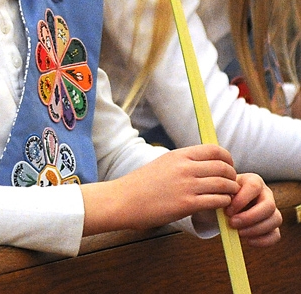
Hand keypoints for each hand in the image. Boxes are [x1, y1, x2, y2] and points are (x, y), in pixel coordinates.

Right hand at [82, 144, 239, 235]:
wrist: (124, 199)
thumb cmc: (143, 184)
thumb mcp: (164, 163)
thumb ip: (184, 162)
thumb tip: (205, 164)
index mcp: (180, 155)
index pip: (215, 150)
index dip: (227, 158)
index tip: (229, 166)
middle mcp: (185, 167)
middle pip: (223, 167)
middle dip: (232, 176)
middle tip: (231, 184)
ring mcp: (187, 185)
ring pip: (223, 185)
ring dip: (230, 191)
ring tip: (229, 197)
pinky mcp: (186, 204)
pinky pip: (216, 201)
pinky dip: (223, 204)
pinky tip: (220, 207)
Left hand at [225, 173, 281, 246]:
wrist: (225, 203)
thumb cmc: (223, 195)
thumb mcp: (222, 191)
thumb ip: (223, 197)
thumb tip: (225, 211)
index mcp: (253, 181)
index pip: (254, 187)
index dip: (241, 200)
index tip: (227, 211)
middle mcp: (266, 193)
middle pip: (269, 205)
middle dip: (250, 217)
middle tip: (232, 224)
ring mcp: (272, 210)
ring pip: (275, 219)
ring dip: (256, 229)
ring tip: (239, 233)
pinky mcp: (273, 225)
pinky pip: (276, 235)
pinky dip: (263, 241)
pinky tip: (248, 241)